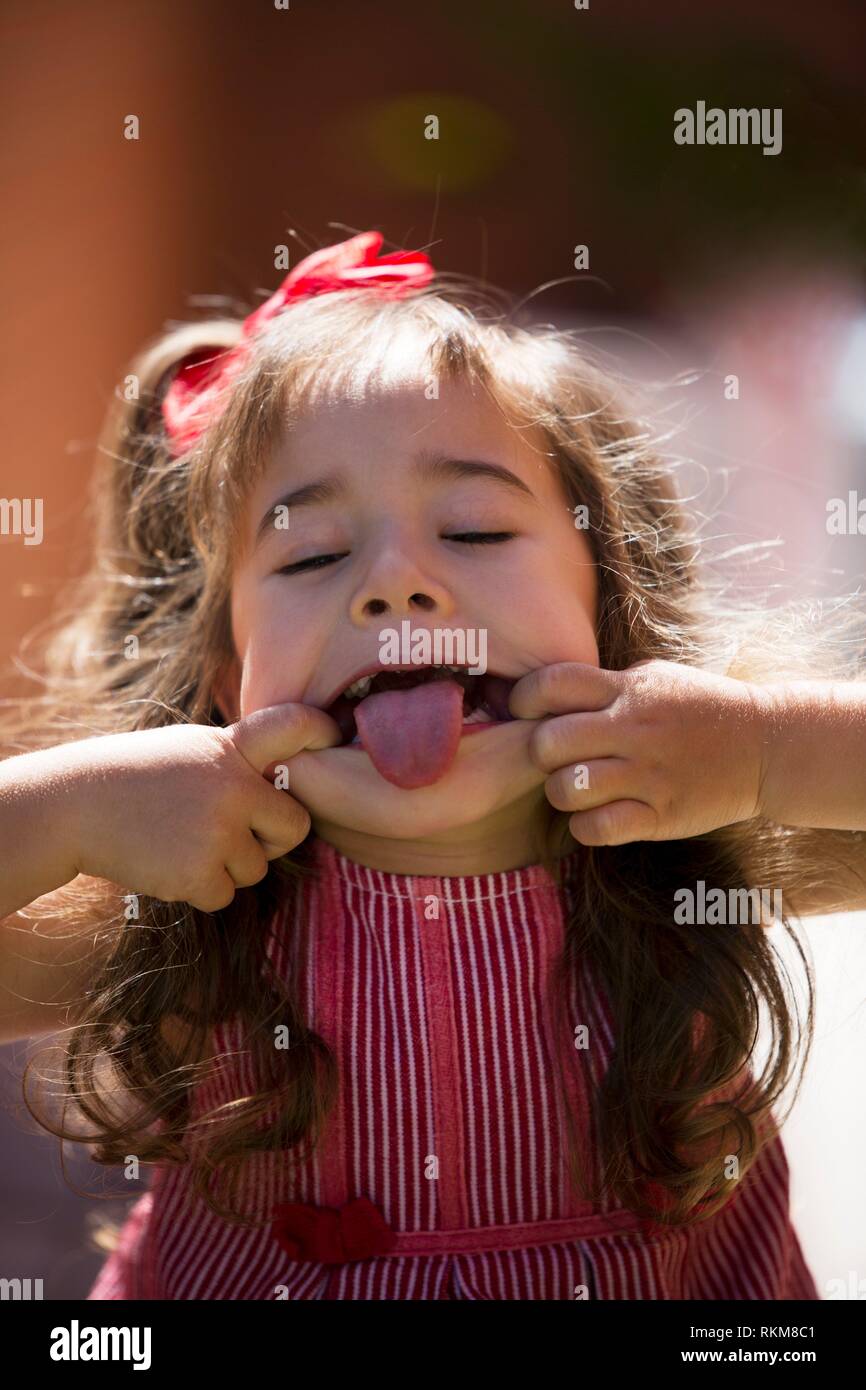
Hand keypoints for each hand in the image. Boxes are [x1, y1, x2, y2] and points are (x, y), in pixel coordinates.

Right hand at [59, 702, 341, 910]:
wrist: (77, 805)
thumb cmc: (140, 775)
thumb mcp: (192, 748)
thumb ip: (240, 760)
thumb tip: (290, 777)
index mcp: (232, 749)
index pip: (290, 728)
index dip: (319, 730)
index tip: (335, 732)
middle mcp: (233, 788)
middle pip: (294, 827)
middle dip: (273, 837)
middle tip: (233, 829)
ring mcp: (218, 833)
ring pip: (257, 869)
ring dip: (229, 865)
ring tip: (184, 839)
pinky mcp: (198, 874)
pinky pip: (226, 895)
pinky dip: (202, 888)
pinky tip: (170, 861)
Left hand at [509, 659, 767, 845]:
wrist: (766, 747)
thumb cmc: (698, 709)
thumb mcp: (654, 678)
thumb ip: (604, 684)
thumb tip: (544, 694)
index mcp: (629, 690)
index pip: (553, 684)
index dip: (525, 698)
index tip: (525, 712)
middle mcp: (635, 729)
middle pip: (550, 741)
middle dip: (539, 754)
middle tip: (553, 760)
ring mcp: (649, 775)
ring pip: (569, 788)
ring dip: (561, 793)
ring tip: (577, 790)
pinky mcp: (662, 815)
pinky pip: (598, 828)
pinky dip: (585, 827)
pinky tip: (596, 818)